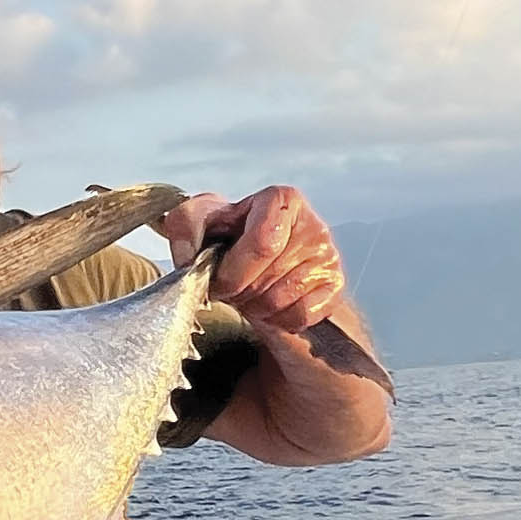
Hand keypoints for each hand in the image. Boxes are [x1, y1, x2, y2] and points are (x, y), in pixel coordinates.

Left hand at [156, 186, 346, 333]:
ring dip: (254, 306)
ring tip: (248, 292)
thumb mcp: (200, 222)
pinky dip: (277, 319)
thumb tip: (190, 254)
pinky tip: (269, 304)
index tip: (215, 276)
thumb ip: (186, 226)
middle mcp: (311, 224)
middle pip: (265, 276)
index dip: (231, 270)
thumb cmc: (230, 240)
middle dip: (236, 290)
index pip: (262, 243)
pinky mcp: (334, 285)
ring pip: (279, 300)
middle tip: (228, 286)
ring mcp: (327, 255)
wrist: (258, 261)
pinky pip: (300, 316)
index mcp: (280, 199)